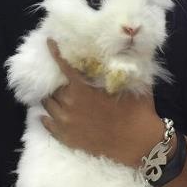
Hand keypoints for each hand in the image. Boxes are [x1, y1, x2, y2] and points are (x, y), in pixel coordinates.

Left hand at [41, 40, 163, 166]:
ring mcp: (66, 123)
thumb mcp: (132, 84)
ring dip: (52, 98)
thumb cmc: (137, 112)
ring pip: (48, 105)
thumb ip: (122, 68)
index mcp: (82, 89)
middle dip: (59, 81)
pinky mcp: (67, 139)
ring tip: (58, 95)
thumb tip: (125, 51)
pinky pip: (48, 125)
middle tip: (64, 79)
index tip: (49, 42)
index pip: (63, 66)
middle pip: (55, 87)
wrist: (140, 145)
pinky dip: (47, 117)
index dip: (55, 52)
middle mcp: (69, 104)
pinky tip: (49, 115)